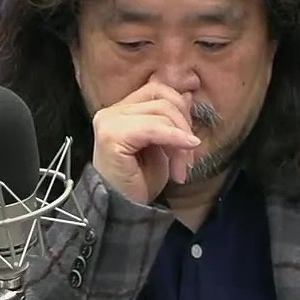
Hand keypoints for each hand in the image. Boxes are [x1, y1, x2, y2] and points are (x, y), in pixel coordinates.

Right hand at [90, 80, 203, 204]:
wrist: (123, 210)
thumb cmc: (140, 180)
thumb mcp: (163, 145)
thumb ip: (170, 119)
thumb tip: (189, 95)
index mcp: (122, 110)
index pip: (158, 90)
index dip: (181, 110)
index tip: (190, 140)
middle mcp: (111, 111)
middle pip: (163, 99)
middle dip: (184, 126)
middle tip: (189, 158)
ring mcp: (109, 121)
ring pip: (162, 112)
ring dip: (180, 141)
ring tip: (181, 168)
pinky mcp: (111, 135)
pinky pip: (153, 128)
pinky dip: (174, 138)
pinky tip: (186, 152)